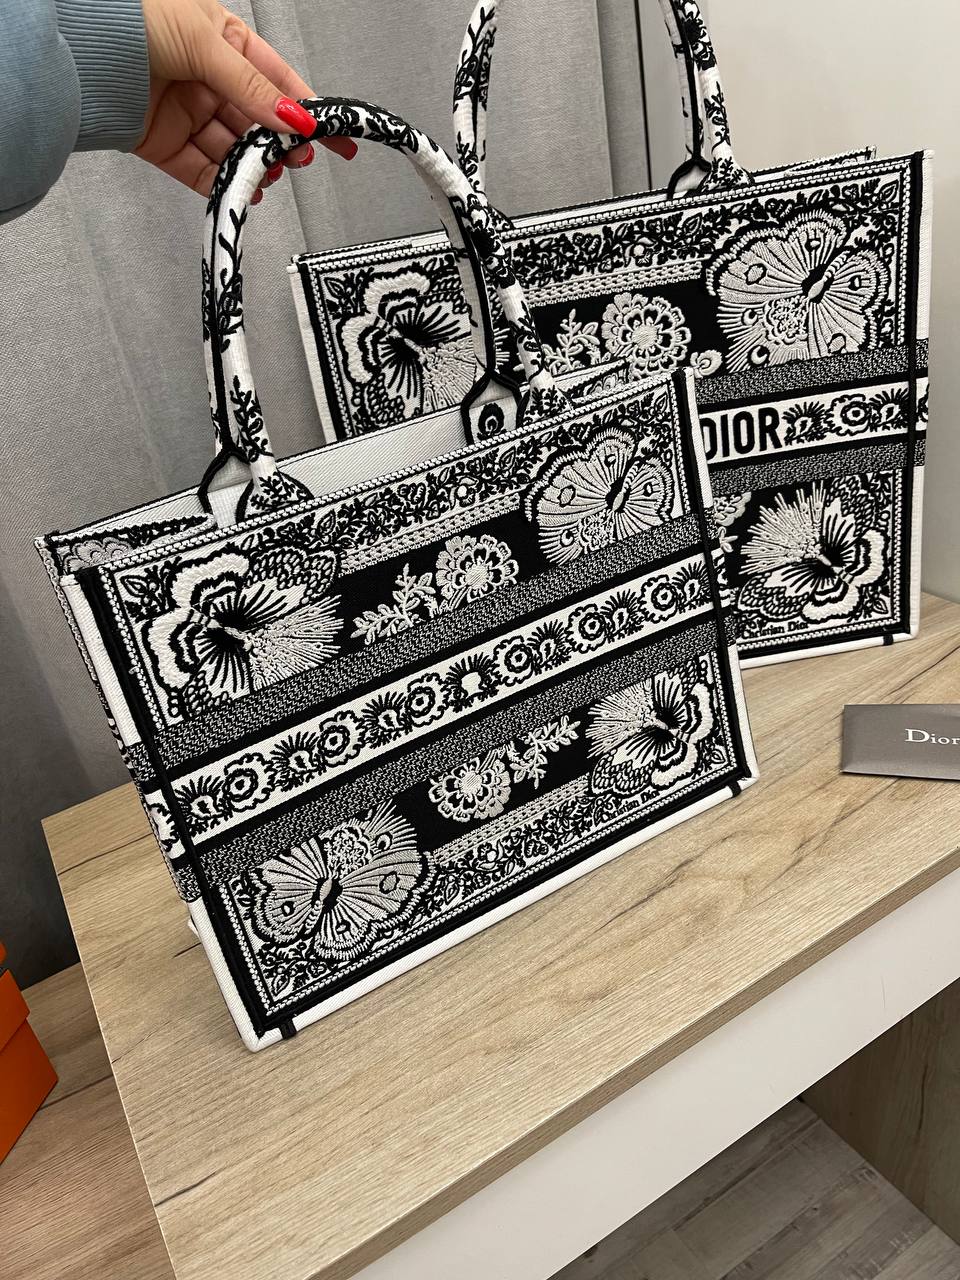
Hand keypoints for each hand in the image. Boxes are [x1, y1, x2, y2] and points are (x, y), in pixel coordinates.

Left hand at [135, 0, 355, 201]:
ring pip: (232, 148)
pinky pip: (202, 169)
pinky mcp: (164, 143)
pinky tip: (242, 189)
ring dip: (254, 166)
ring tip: (268, 176)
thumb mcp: (205, 42)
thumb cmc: (130, 17)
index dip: (308, 109)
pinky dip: (223, 183)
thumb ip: (253, 87)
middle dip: (281, 144)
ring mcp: (186, 112)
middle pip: (257, 121)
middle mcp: (206, 77)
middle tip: (298, 160)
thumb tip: (294, 118)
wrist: (76, 46)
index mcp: (222, 40)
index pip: (276, 81)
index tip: (335, 136)